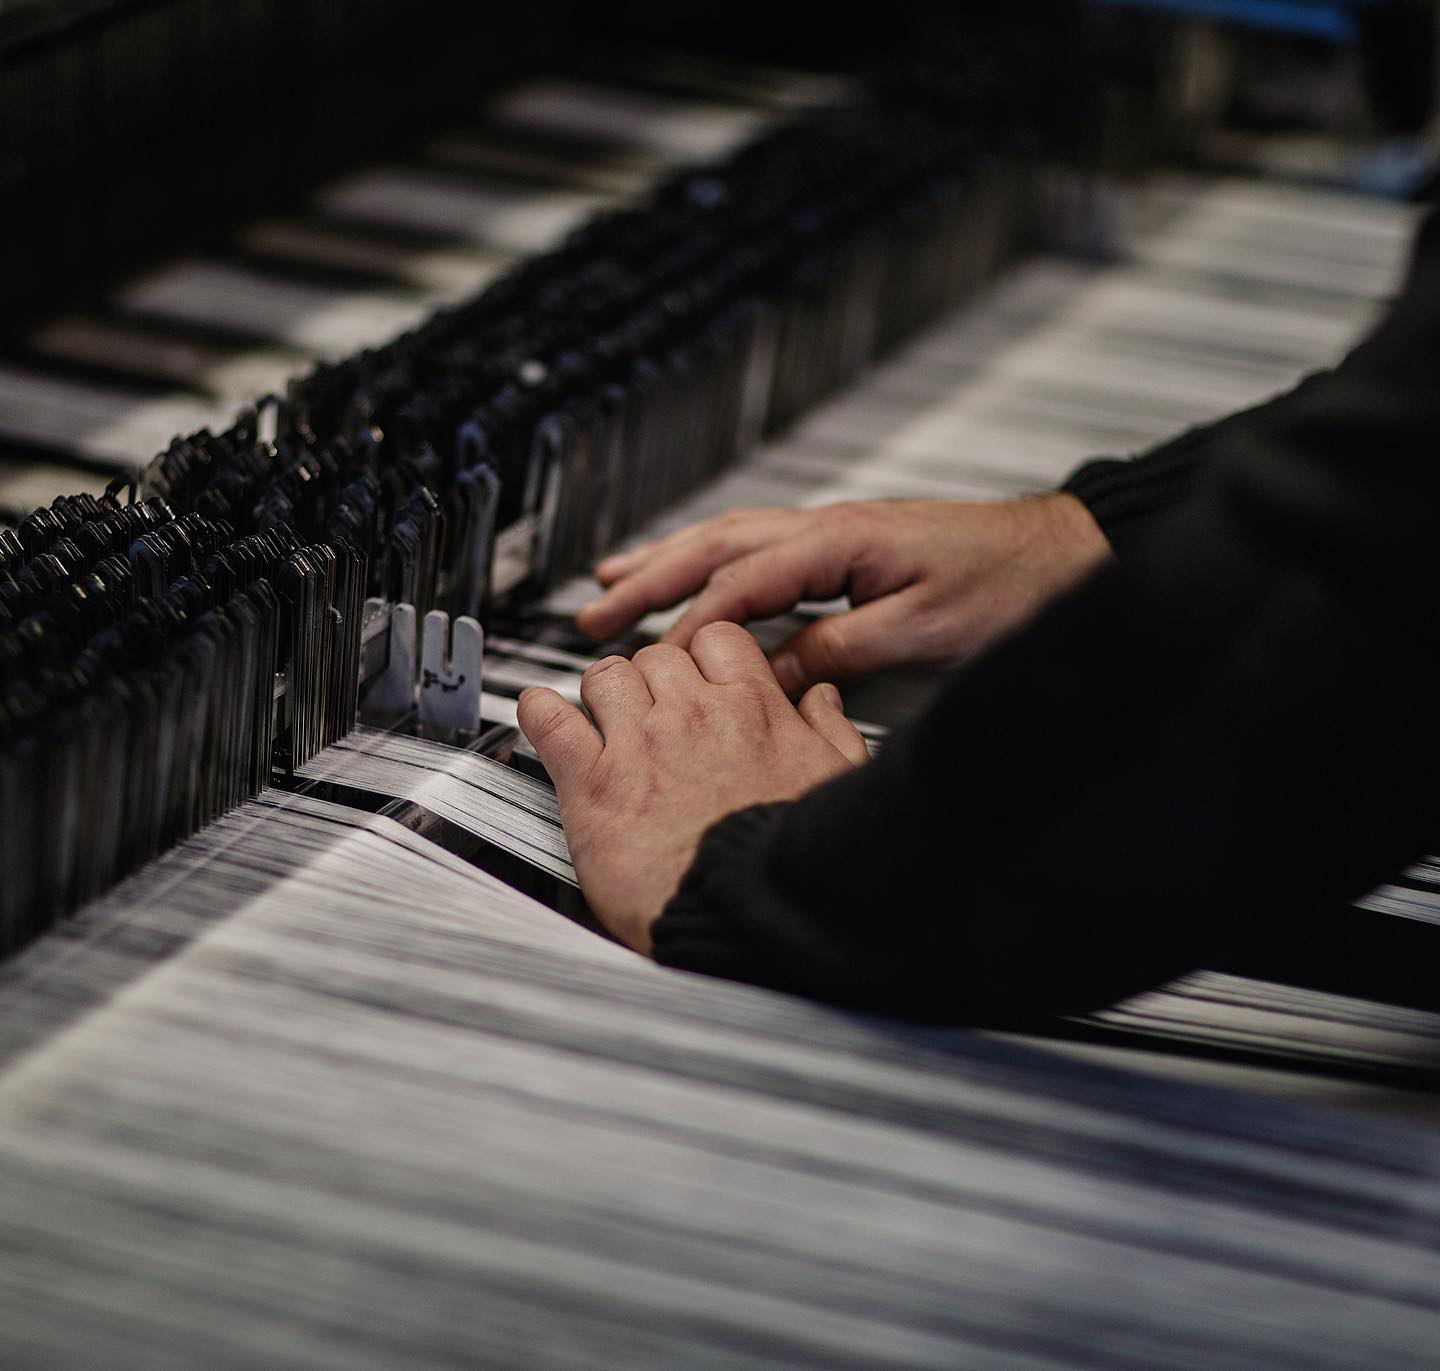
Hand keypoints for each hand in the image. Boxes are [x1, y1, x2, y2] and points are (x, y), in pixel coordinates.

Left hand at [516, 622, 867, 953]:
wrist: (746, 916)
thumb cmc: (792, 862)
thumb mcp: (836, 782)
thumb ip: (828, 731)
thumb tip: (822, 701)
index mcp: (753, 708)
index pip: (716, 640)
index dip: (706, 658)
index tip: (702, 679)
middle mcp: (692, 714)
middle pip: (657, 656)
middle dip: (654, 679)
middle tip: (654, 710)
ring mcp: (638, 744)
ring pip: (604, 675)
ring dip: (603, 692)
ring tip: (605, 717)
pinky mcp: (592, 784)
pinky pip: (549, 721)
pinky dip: (537, 710)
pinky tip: (541, 714)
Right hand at [577, 494, 1110, 695]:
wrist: (1068, 555)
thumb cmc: (1012, 586)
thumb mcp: (923, 632)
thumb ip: (839, 650)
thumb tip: (770, 674)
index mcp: (840, 540)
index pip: (741, 585)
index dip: (689, 626)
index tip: (651, 664)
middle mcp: (828, 528)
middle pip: (716, 546)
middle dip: (650, 579)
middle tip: (595, 613)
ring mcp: (835, 534)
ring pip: (730, 542)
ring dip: (670, 563)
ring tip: (614, 584)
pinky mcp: (847, 551)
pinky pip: (759, 553)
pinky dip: (714, 567)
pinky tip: (697, 583)